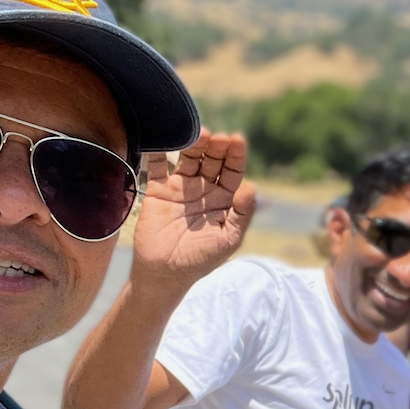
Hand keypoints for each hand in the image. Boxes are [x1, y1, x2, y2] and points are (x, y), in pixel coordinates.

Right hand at [131, 129, 256, 293]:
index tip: (237, 140)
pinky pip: (158, 166)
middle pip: (212, 161)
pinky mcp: (158, 190)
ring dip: (194, 146)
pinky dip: (159, 152)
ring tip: (201, 135)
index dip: (236, 155)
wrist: (165, 273)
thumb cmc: (202, 259)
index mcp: (224, 200)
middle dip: (217, 148)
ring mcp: (181, 188)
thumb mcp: (228, 240)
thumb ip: (241, 215)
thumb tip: (251, 188)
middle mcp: (204, 190)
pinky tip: (165, 139)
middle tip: (220, 138)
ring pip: (189, 159)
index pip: (233, 172)